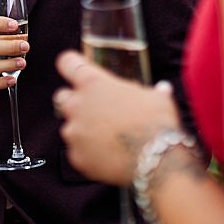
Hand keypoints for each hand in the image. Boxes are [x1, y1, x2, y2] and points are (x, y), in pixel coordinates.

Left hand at [54, 50, 178, 186]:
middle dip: (75, 101)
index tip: (73, 67)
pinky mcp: (76, 156)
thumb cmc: (155, 123)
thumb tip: (162, 89)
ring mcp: (74, 132)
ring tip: (107, 138)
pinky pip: (78, 152)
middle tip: (94, 109)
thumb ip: (151, 92)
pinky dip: (89, 153)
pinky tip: (108, 155)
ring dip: (83, 130)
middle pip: (62, 96)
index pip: (68, 63)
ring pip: (71, 127)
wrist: (155, 160)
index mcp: (94, 84)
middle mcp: (78, 105)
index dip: (71, 64)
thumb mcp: (157, 98)